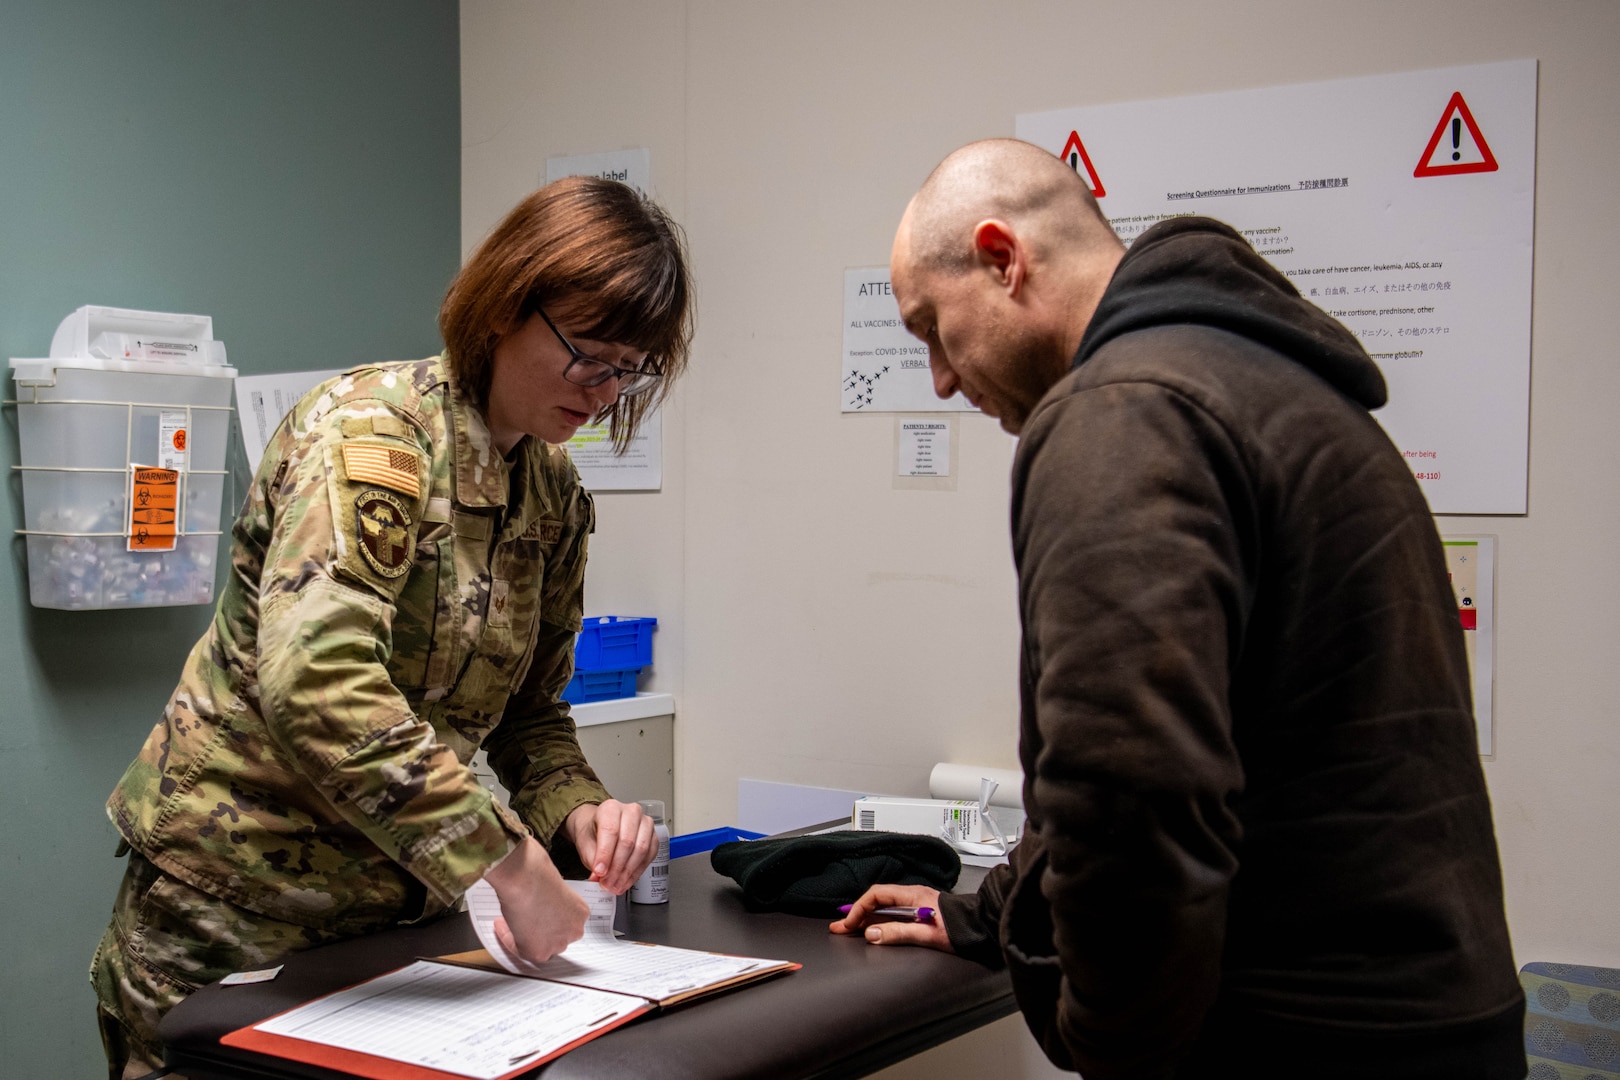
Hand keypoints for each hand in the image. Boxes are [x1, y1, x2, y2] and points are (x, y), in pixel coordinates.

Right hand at [483, 836, 588, 962]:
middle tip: (522, 923)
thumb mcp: (553, 887)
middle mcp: (573, 930)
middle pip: (555, 939)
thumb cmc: (537, 872)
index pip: (565, 925)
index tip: (536, 917)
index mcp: (580, 912)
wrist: (524, 876)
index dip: (548, 921)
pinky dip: (508, 938)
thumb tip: (541, 905)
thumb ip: (552, 902)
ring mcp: (557, 943)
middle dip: (538, 932)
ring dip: (522, 937)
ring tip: (509, 923)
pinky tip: (501, 925)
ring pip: (538, 947)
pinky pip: (519, 949)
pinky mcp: (538, 952)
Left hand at [564, 799, 654, 893]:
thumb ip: (592, 860)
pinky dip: (637, 872)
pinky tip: (626, 880)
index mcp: (611, 808)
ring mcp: (645, 823)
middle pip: (627, 841)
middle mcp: (631, 811)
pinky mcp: (654, 836)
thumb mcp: (585, 845)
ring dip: (628, 872)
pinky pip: (649, 856)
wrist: (601, 829)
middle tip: (607, 883)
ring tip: (616, 885)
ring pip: (641, 849)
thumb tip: (599, 876)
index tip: (599, 872)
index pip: (611, 831)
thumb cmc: (594, 833)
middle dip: (616, 867)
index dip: (605, 855)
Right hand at [829, 884, 952, 951]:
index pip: (876, 895)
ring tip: (850, 929)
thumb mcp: (927, 934)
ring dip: (866, 919)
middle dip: (857, 914)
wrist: (983, 927)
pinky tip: (874, 930)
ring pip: (884, 908)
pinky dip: (879, 921)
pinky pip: (894, 914)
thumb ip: (899, 933)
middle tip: (839, 927)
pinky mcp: (921, 913)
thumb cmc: (961, 929)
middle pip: (877, 901)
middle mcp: (913, 896)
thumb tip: (871, 934)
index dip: (859, 909)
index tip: (848, 925)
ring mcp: (917, 904)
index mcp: (912, 895)